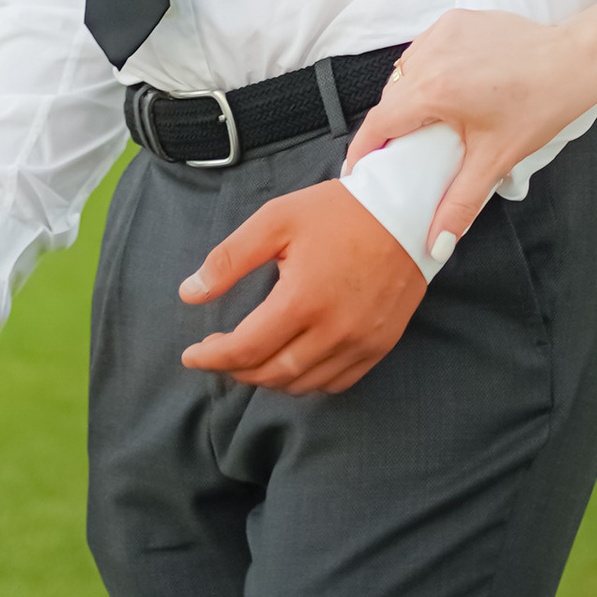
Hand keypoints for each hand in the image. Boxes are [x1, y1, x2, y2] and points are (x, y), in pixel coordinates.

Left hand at [177, 177, 429, 395]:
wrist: (407, 212)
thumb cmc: (338, 212)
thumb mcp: (277, 219)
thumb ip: (229, 259)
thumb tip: (189, 295)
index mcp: (302, 299)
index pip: (245, 349)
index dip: (211, 358)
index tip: (191, 355)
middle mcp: (334, 330)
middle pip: (270, 374)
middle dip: (234, 370)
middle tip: (217, 354)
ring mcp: (361, 342)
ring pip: (301, 384)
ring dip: (267, 378)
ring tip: (250, 358)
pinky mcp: (379, 345)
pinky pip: (335, 383)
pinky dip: (306, 381)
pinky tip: (291, 362)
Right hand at [347, 9, 596, 243]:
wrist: (573, 61)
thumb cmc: (539, 106)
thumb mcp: (495, 159)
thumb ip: (458, 203)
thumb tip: (436, 243)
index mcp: (434, 90)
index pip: (379, 123)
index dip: (362, 150)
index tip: (356, 170)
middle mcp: (431, 55)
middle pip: (390, 98)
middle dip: (389, 126)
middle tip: (400, 152)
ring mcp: (442, 32)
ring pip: (405, 71)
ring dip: (408, 95)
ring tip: (426, 121)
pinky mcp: (456, 20)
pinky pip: (425, 49)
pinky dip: (427, 69)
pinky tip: (448, 86)